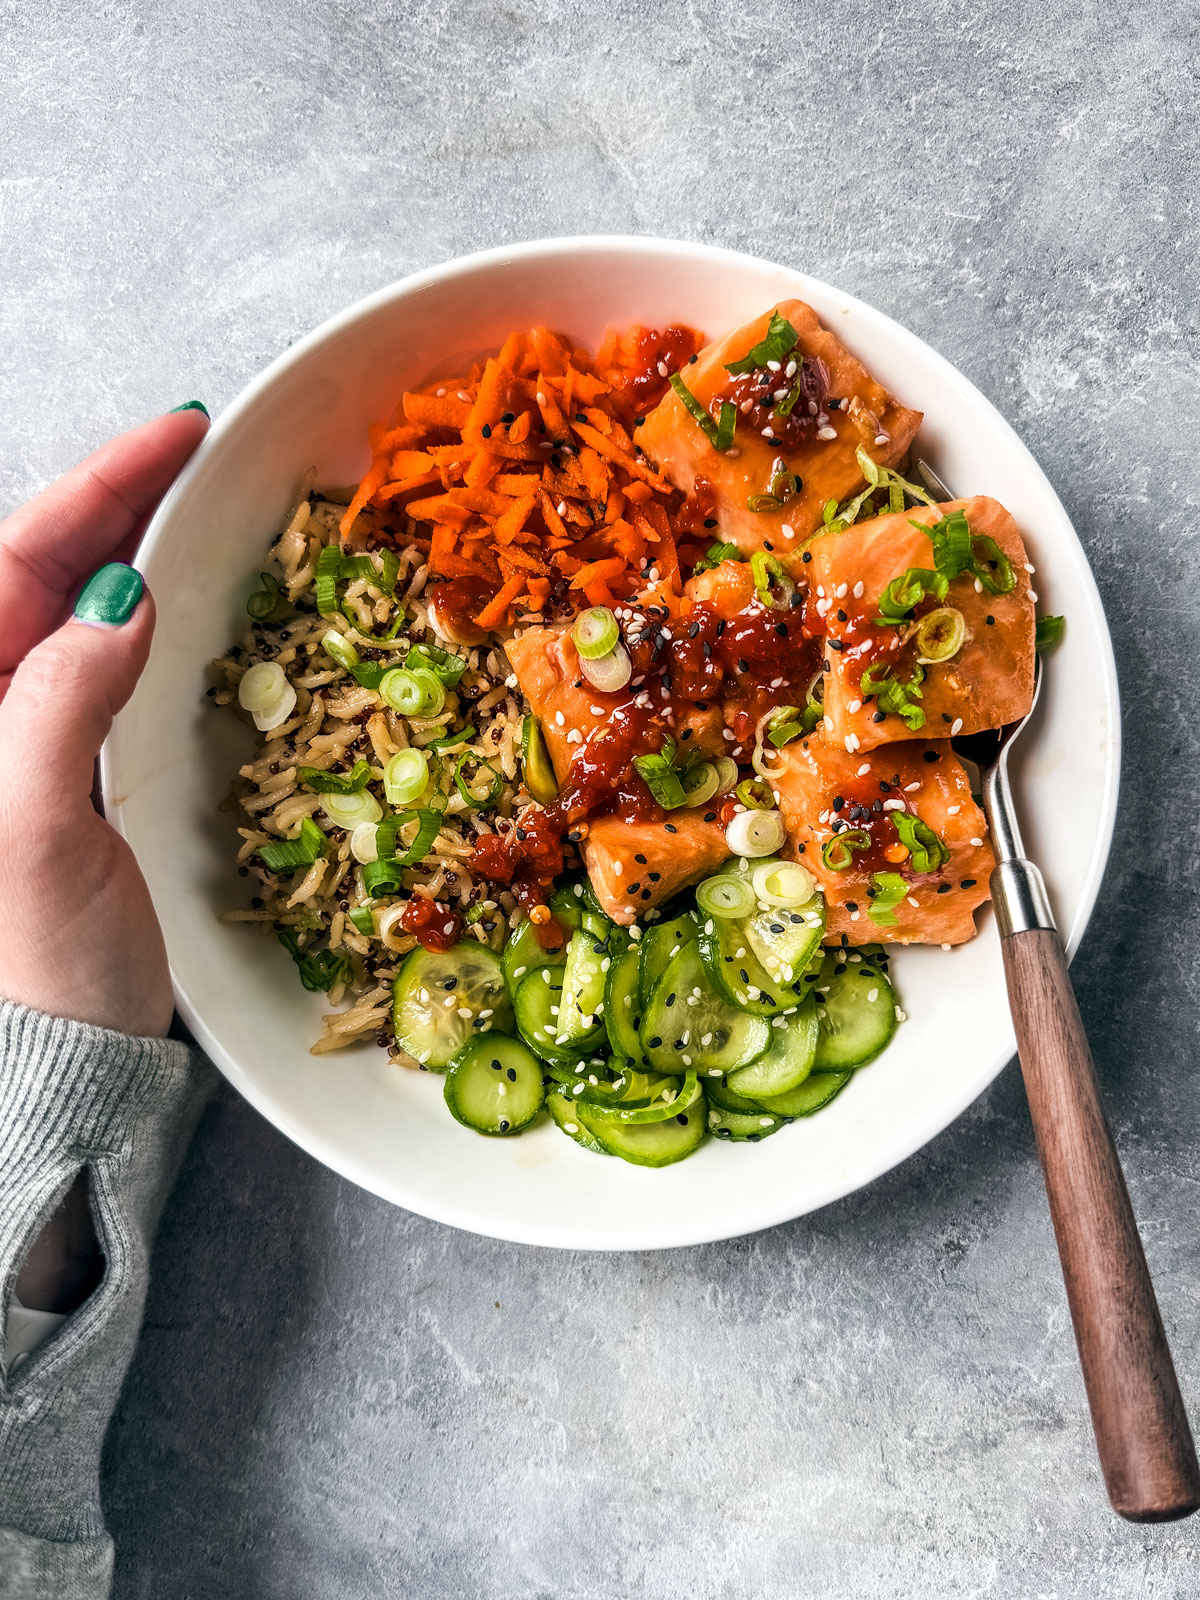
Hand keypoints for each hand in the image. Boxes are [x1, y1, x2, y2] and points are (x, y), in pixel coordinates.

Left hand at [0, 410, 208, 1037]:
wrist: (61, 1054)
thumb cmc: (32, 964)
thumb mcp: (33, 831)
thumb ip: (57, 705)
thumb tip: (119, 598)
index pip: (14, 558)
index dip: (94, 485)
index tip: (173, 434)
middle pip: (44, 567)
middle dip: (117, 497)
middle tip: (196, 447)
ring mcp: (22, 731)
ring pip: (78, 607)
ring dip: (136, 546)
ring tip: (196, 498)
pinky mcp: (68, 763)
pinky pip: (106, 661)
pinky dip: (149, 613)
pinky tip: (180, 592)